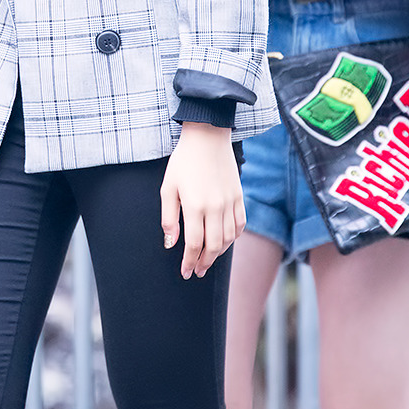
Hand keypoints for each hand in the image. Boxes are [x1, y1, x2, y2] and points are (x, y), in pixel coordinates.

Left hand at [161, 124, 244, 277]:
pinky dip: (233, 237)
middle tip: (197, 271)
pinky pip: (240, 224)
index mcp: (195, 206)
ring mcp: (230, 202)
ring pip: (228, 238)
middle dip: (204, 263)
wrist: (207, 136)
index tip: (185, 272)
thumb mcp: (168, 188)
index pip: (194, 244)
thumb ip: (169, 218)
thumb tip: (171, 244)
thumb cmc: (183, 161)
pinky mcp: (239, 196)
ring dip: (218, 253)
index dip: (189, 261)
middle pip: (213, 246)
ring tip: (208, 259)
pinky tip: (224, 241)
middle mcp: (215, 207)